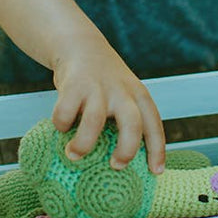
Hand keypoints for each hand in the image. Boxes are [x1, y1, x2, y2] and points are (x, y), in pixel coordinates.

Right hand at [50, 40, 165, 173]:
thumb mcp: (124, 93)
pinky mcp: (73, 85)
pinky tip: (60, 127)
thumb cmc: (104, 82)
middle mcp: (121, 92)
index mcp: (138, 96)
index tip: (156, 172)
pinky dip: (61, 124)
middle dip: (126, 150)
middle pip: (132, 124)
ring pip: (95, 121)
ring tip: (74, 155)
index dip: (157, 150)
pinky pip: (66, 113)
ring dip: (83, 144)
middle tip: (116, 166)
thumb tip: (121, 163)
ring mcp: (97, 88)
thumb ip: (126, 119)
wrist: (80, 45)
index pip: (153, 125)